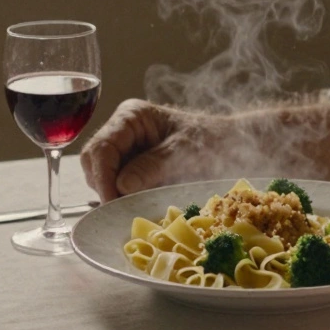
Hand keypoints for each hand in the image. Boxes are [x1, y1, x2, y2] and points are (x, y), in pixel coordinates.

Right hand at [80, 99, 221, 201]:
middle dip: (105, 188)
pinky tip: (139, 208)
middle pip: (94, 164)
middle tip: (122, 211)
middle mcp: (122, 133)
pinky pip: (118, 188)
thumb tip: (121, 186)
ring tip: (135, 209)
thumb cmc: (213, 142)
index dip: (103, 178)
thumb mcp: (185, 152)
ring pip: (102, 179)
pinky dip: (125, 200)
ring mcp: (126, 152)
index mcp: (132, 117)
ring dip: (115, 196)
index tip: (112, 203)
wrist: (234, 148)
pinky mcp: (134, 172)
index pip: (102, 148)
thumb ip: (153, 166)